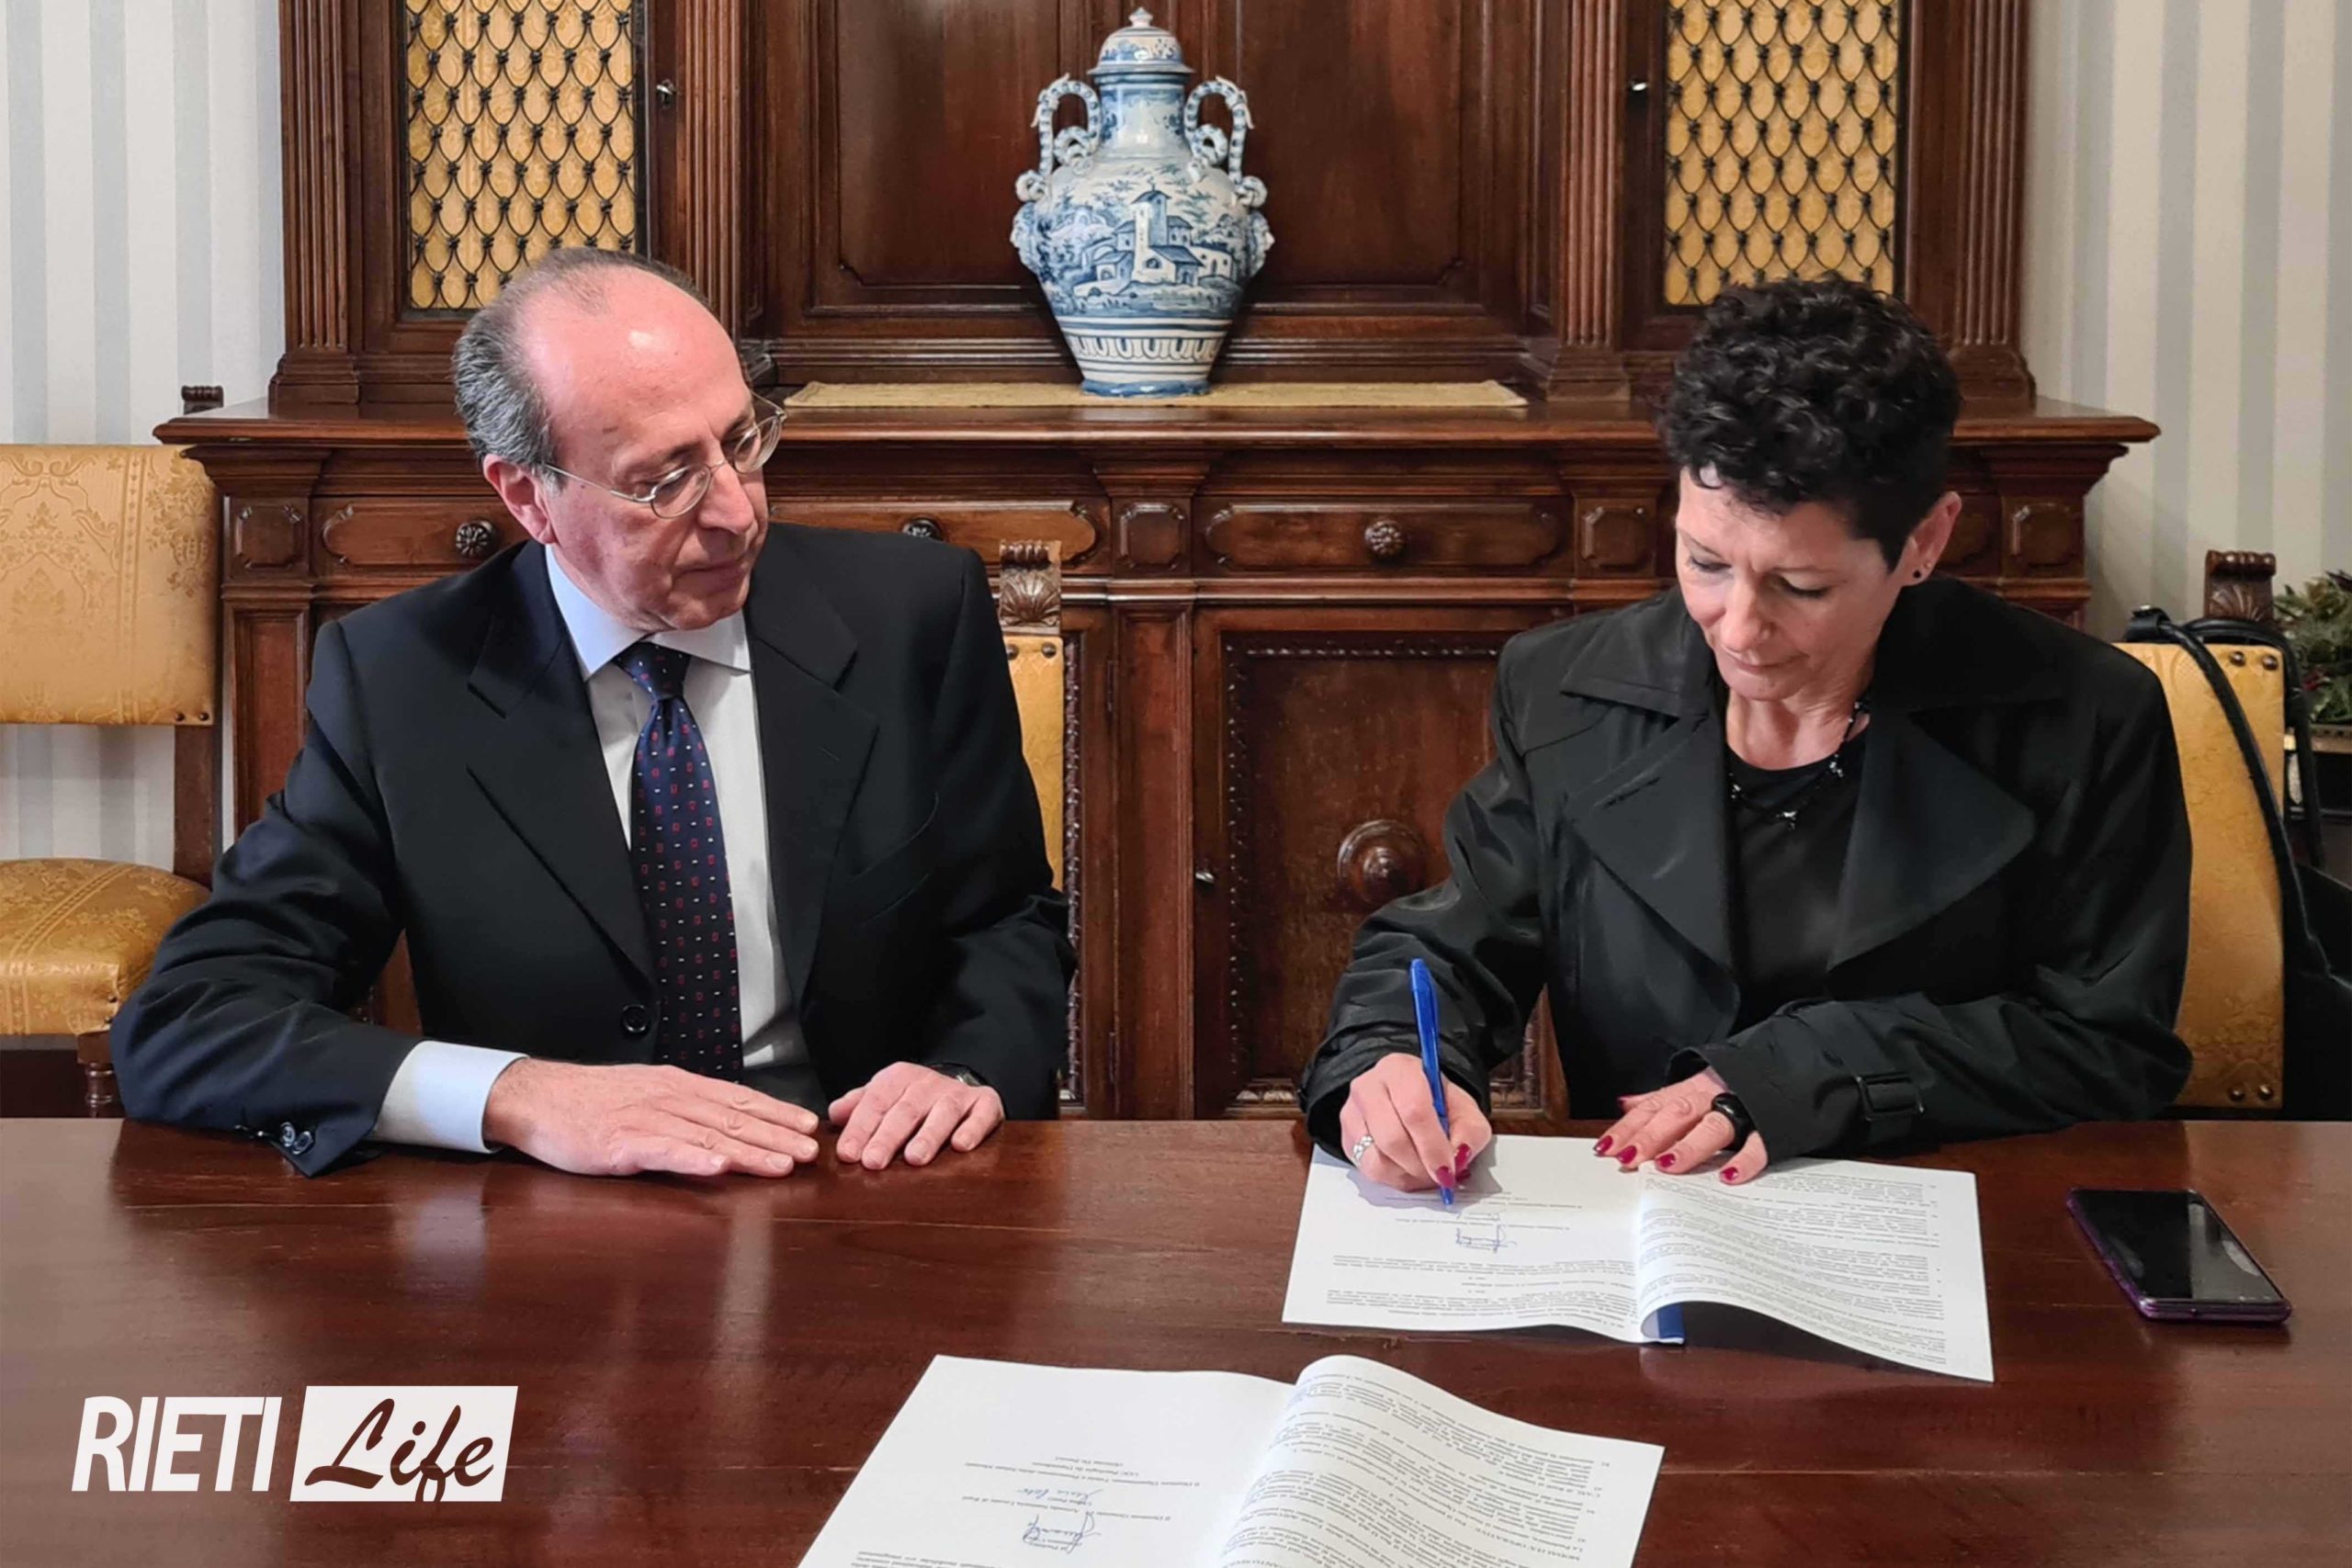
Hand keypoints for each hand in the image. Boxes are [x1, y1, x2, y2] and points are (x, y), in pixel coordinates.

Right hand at [482, 1059, 821, 1178]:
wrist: (536, 1097)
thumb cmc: (590, 1100)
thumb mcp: (645, 1093)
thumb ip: (683, 1106)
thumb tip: (723, 1121)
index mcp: (677, 1086)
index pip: (737, 1098)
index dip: (775, 1112)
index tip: (807, 1125)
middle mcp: (669, 1098)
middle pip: (732, 1119)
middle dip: (775, 1135)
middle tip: (810, 1152)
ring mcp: (646, 1120)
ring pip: (707, 1136)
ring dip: (749, 1151)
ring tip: (782, 1164)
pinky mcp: (620, 1143)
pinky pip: (663, 1151)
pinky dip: (692, 1160)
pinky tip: (718, 1168)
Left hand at [829, 1063, 1004, 1169]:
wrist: (961, 1083)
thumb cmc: (914, 1100)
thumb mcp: (884, 1096)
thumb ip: (859, 1106)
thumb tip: (834, 1114)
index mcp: (899, 1078)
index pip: (875, 1102)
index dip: (860, 1128)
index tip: (848, 1154)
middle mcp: (928, 1084)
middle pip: (906, 1110)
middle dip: (888, 1137)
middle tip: (873, 1162)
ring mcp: (958, 1093)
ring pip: (943, 1112)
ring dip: (928, 1135)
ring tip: (915, 1158)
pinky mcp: (986, 1103)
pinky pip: (981, 1114)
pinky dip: (972, 1129)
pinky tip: (961, 1146)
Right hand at [1337, 1051, 1492, 1194]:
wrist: (1408, 1099)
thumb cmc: (1436, 1103)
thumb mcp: (1464, 1110)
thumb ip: (1470, 1132)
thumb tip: (1459, 1157)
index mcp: (1401, 1069)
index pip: (1414, 1110)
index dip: (1432, 1146)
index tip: (1447, 1170)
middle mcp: (1369, 1086)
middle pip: (1392, 1137)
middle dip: (1421, 1166)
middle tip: (1439, 1176)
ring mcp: (1352, 1111)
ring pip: (1377, 1158)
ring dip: (1407, 1175)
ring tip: (1425, 1171)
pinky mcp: (1346, 1136)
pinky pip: (1367, 1169)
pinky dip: (1393, 1178)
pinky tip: (1408, 1170)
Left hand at [1595, 1067, 1767, 1183]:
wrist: (1798, 1066)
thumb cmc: (1739, 1083)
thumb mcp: (1697, 1086)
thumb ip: (1662, 1098)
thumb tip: (1625, 1104)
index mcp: (1693, 1088)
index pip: (1654, 1107)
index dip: (1629, 1127)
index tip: (1606, 1148)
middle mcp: (1714, 1096)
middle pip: (1678, 1114)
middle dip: (1651, 1135)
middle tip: (1629, 1158)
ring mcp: (1744, 1110)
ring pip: (1713, 1126)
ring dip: (1689, 1146)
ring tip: (1667, 1165)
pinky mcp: (1773, 1127)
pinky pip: (1760, 1144)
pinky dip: (1746, 1159)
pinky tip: (1729, 1176)